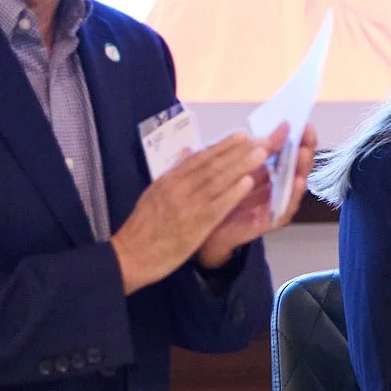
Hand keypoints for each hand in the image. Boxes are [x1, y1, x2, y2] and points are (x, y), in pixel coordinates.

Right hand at [111, 132, 268, 293]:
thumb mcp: (155, 195)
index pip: (199, 158)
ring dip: (241, 165)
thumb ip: (174, 179)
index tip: (242, 135)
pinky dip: (233, 192)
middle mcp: (177, 187)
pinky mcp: (194, 225)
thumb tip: (189, 158)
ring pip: (217, 180)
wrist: (130, 255)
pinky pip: (217, 206)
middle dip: (238, 150)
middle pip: (212, 164)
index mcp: (168, 180)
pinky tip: (248, 182)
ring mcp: (186, 205)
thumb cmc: (143, 229)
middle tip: (261, 139)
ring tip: (261, 153)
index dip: (223, 145)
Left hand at [195, 123, 319, 268]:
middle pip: (298, 165)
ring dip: (302, 167)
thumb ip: (239, 154)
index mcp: (269, 170)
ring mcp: (277, 202)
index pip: (289, 151)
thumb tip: (246, 133)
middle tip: (307, 133)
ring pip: (297, 184)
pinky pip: (287, 207)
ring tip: (304, 153)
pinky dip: (294, 194)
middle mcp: (277, 185)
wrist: (206, 228)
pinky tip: (298, 181)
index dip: (297, 137)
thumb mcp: (229, 169)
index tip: (302, 122)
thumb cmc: (219, 196)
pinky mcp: (272, 219)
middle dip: (305, 147)